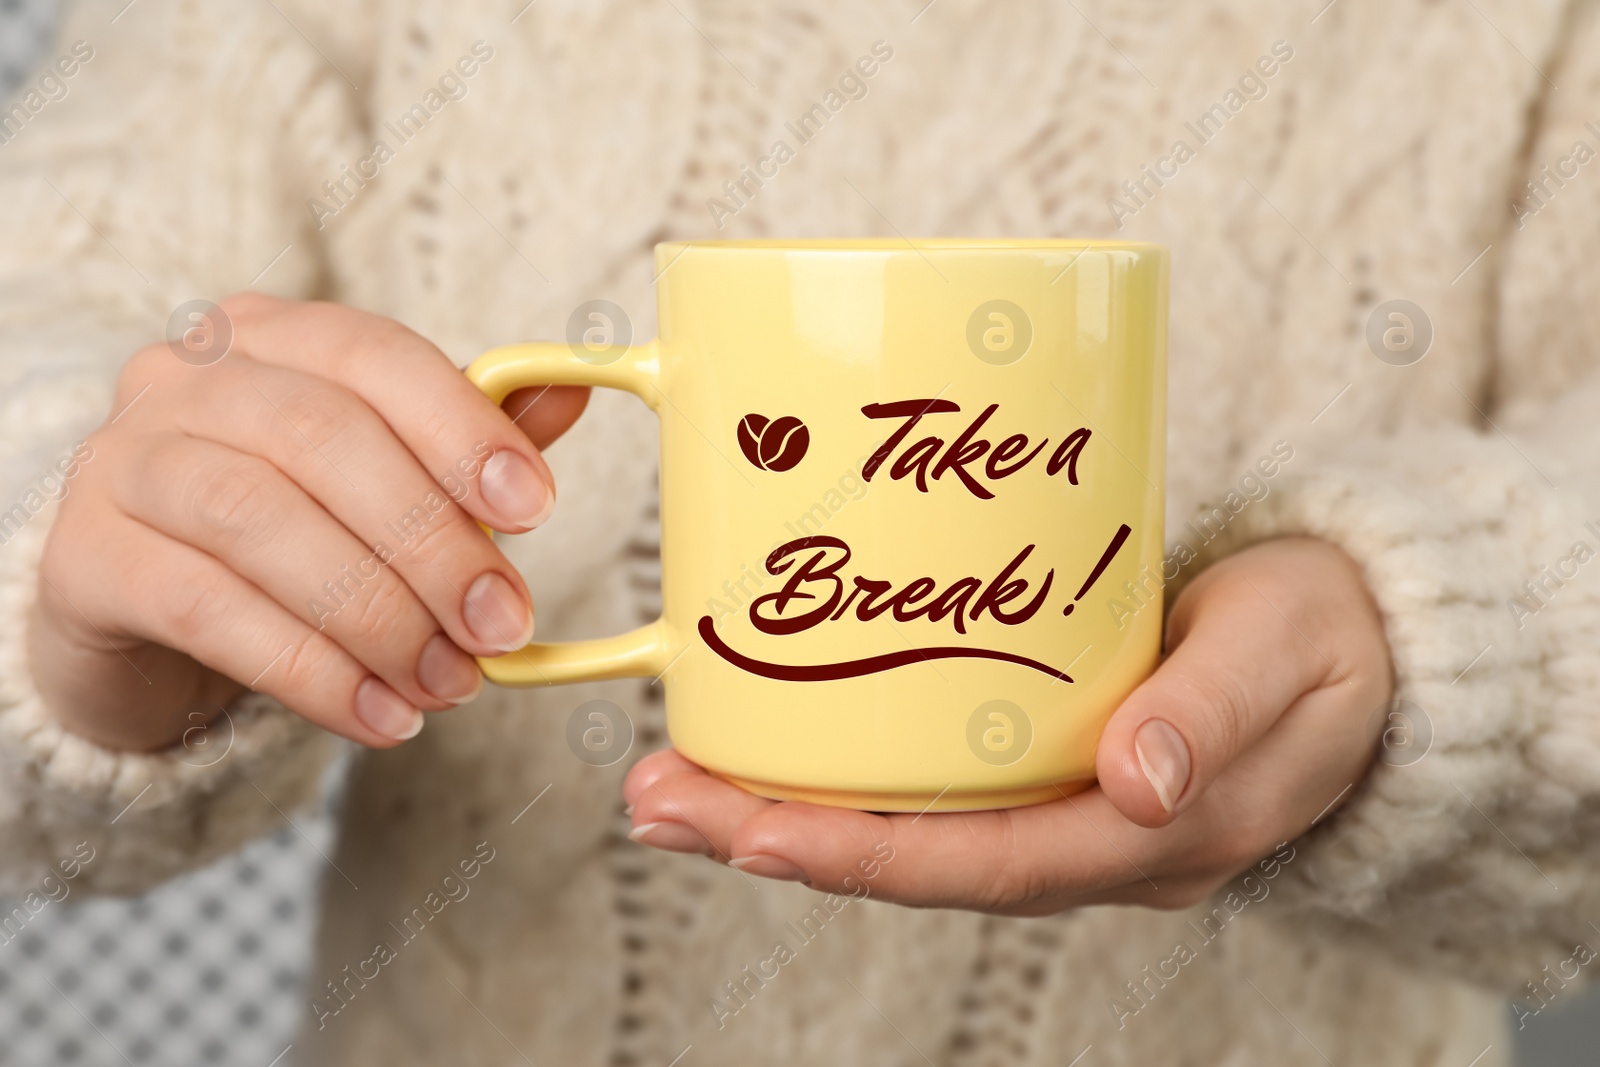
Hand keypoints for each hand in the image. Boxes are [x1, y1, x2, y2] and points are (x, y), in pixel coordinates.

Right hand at [30, 293, 588, 751]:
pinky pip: (207, 610)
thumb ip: (466, 437)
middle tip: (502, 624)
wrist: (147, 607)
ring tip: (450, 682)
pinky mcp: (86, 559)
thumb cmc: (290, 522)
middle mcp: (186, 377)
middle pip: (322, 439)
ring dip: (376, 614)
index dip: (460, 428)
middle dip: (430, 541)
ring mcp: (124, 461)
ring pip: (260, 522)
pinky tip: (379, 716)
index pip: (374, 354)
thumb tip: (575, 388)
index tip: (534, 509)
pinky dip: (310, 671)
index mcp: (275, 336)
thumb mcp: (383, 473)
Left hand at [624, 537, 1392, 912]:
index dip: (868, 857)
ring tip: (672, 778)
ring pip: (910, 831)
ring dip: (787, 810)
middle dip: (780, 838)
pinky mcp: (1045, 763)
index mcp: (1155, 836)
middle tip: (657, 798)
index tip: (753, 832)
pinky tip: (770, 741)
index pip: (990, 865)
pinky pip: (932, 788)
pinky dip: (843, 774)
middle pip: (918, 862)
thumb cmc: (1324, 635)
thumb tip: (1139, 782)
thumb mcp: (1290, 653)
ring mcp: (1064, 810)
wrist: (1352, 636)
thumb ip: (1218, 709)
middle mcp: (1090, 841)